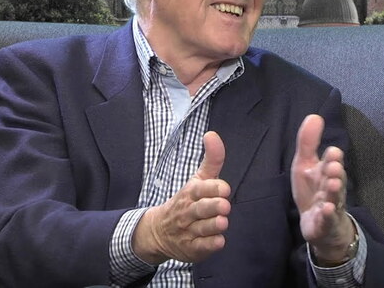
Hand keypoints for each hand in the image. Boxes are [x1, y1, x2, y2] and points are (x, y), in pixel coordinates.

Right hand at [133, 131, 230, 263]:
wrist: (159, 231)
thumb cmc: (187, 201)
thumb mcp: (198, 179)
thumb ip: (211, 159)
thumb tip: (212, 134)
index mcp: (191, 193)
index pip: (201, 188)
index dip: (213, 188)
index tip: (224, 188)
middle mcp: (188, 211)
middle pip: (200, 209)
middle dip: (213, 207)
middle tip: (224, 206)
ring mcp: (188, 231)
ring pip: (202, 229)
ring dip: (213, 226)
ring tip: (222, 222)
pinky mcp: (191, 248)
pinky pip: (201, 247)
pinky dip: (210, 245)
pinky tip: (218, 241)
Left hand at [291, 114, 354, 262]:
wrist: (320, 226)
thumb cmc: (313, 191)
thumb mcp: (305, 165)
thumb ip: (308, 142)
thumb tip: (314, 115)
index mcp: (327, 172)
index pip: (331, 162)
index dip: (332, 158)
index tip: (333, 152)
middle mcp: (332, 188)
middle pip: (336, 179)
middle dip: (335, 172)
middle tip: (334, 166)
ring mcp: (330, 206)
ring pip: (334, 198)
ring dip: (333, 191)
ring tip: (332, 184)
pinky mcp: (325, 223)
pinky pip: (328, 219)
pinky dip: (327, 215)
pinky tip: (325, 209)